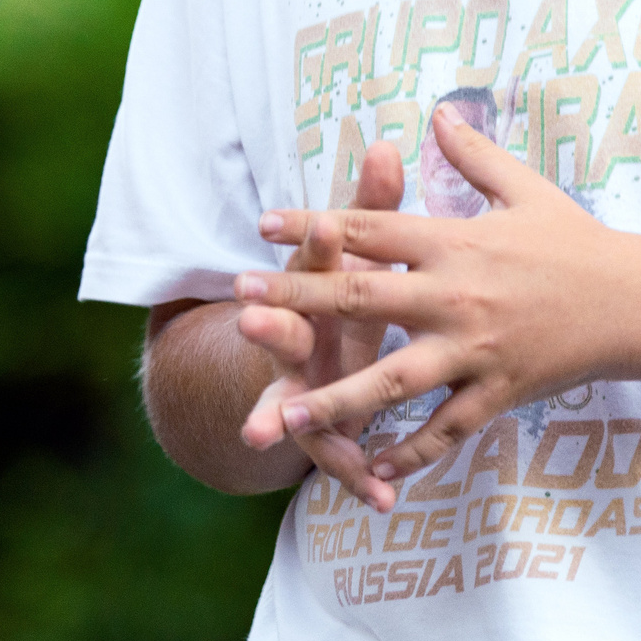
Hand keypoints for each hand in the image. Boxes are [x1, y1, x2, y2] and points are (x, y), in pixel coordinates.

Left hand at [233, 103, 635, 511]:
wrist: (639, 302)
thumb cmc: (576, 242)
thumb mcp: (525, 189)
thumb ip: (472, 156)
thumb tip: (438, 111)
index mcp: (455, 243)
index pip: (372, 230)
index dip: (314, 226)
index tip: (264, 225)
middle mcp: (456, 298)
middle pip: (363, 300)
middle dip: (297, 304)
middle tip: (239, 305)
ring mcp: (476, 352)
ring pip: (393, 382)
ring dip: (335, 400)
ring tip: (283, 416)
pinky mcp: (499, 394)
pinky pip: (446, 430)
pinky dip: (410, 452)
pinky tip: (370, 470)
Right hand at [235, 142, 402, 491]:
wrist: (294, 370)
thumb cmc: (340, 300)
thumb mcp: (357, 257)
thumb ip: (374, 209)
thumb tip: (389, 144)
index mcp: (317, 290)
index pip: (315, 261)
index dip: (316, 243)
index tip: (323, 225)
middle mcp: (300, 339)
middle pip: (283, 331)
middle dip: (269, 327)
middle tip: (250, 318)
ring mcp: (305, 389)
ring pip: (291, 401)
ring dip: (278, 414)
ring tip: (261, 432)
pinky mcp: (323, 433)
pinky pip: (338, 458)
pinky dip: (356, 477)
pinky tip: (380, 497)